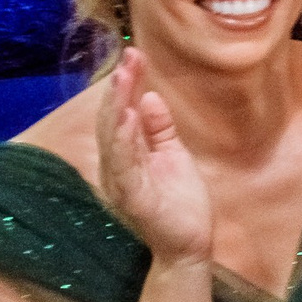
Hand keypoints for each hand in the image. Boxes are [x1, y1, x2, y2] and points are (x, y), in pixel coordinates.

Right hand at [95, 49, 213, 266]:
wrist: (189, 246)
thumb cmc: (179, 203)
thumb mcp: (172, 155)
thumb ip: (160, 129)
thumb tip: (150, 97)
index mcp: (125, 157)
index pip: (121, 114)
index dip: (125, 86)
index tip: (134, 55)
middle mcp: (116, 168)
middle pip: (112, 121)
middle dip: (119, 88)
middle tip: (128, 57)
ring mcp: (122, 183)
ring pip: (114, 139)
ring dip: (118, 107)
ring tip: (123, 79)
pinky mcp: (134, 198)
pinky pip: (126, 166)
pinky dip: (125, 141)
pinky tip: (130, 118)